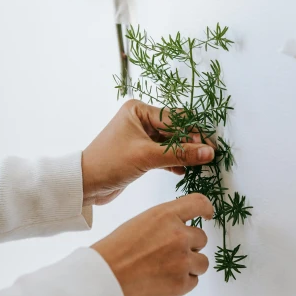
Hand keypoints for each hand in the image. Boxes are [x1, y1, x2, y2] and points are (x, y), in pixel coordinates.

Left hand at [82, 99, 214, 205]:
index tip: (210, 146)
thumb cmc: (109, 163)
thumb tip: (208, 153)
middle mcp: (140, 120)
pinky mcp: (140, 153)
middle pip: (175, 130)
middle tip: (210, 157)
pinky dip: (175, 161)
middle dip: (191, 143)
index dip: (194, 133)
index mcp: (138, 111)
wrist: (85, 184)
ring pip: (171, 143)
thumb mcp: (146, 157)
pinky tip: (186, 170)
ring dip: (185, 153)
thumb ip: (179, 154)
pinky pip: (164, 154)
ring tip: (201, 165)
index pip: (175, 119)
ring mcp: (141, 137)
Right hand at [92, 194, 213, 295]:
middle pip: (201, 238)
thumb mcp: (141, 223)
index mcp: (166, 215)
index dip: (206, 210)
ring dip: (189, 266)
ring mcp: (182, 260)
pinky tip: (162, 281)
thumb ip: (165, 223)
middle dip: (189, 246)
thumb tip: (182, 230)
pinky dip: (182, 283)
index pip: (199, 203)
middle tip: (168, 255)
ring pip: (202, 262)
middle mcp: (178, 235)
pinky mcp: (181, 284)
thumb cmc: (116, 251)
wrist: (104, 279)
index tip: (208, 215)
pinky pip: (193, 281)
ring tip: (165, 270)